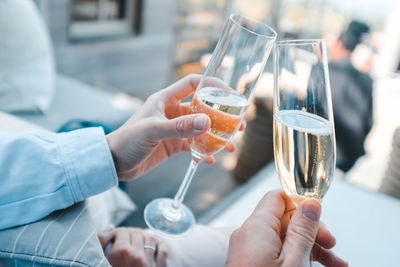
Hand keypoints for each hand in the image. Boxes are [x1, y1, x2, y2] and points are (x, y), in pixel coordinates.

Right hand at [98, 226, 167, 266]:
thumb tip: (111, 227)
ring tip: (139, 242)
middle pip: (136, 232)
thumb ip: (102, 242)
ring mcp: (149, 261)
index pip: (122, 231)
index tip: (116, 238)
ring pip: (150, 238)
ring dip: (144, 237)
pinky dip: (158, 244)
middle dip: (130, 234)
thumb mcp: (100, 260)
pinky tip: (153, 243)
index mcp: (121, 252)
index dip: (117, 233)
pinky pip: (162, 249)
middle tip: (127, 240)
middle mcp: (136, 255)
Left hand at [106, 74, 240, 180]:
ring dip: (217, 136)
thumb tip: (208, 122)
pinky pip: (194, 145)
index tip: (230, 93)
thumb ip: (180, 127)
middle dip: (222, 116)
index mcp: (166, 99)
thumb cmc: (127, 140)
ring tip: (231, 145)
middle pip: (203, 107)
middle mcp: (172, 112)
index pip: (193, 83)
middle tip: (238, 125)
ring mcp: (174, 129)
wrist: (113, 162)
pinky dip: (204, 151)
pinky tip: (211, 159)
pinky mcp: (173, 145)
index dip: (212, 84)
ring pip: (201, 128)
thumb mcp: (153, 131)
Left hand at [225, 190, 347, 266]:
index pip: (278, 198)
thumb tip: (310, 202)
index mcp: (256, 227)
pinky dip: (294, 258)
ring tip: (336, 264)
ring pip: (282, 238)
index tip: (320, 222)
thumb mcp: (294, 261)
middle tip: (334, 248)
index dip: (301, 206)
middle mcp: (248, 234)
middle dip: (311, 232)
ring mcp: (247, 249)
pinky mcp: (249, 262)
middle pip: (284, 220)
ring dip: (309, 248)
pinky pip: (273, 252)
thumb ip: (303, 230)